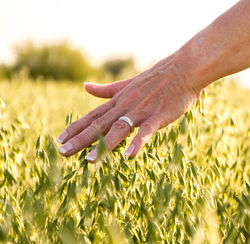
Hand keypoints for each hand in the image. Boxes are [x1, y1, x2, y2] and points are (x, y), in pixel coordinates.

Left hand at [56, 55, 200, 162]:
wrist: (183, 70)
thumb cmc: (158, 78)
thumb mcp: (128, 83)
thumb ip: (107, 90)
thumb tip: (85, 87)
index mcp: (119, 100)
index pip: (93, 116)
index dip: (76, 128)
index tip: (59, 139)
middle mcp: (125, 106)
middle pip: (99, 125)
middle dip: (80, 140)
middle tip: (62, 152)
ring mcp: (141, 111)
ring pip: (118, 129)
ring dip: (103, 145)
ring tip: (89, 161)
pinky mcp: (158, 116)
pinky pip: (145, 132)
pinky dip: (137, 142)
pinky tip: (129, 155)